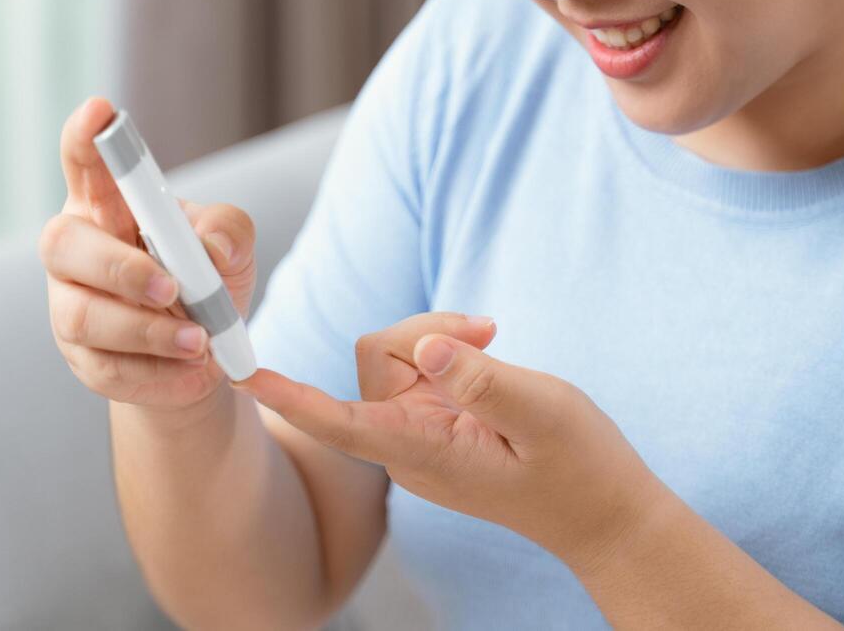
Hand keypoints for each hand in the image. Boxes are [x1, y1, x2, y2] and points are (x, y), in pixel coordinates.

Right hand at [40, 95, 258, 411]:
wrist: (202, 358)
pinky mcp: (82, 360)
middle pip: (63, 244)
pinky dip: (157, 374)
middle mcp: (75, 251)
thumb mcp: (231, 248)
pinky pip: (107, 369)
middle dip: (119, 267)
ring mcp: (69, 306)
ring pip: (84, 316)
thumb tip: (209, 248)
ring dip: (148, 331)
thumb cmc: (206, 282)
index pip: (84, 164)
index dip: (85, 139)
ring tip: (201, 342)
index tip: (100, 111)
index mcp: (106, 206)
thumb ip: (227, 231)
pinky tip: (194, 373)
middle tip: (172, 287)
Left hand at [232, 312, 663, 566]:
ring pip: (397, 355)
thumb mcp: (541, 411)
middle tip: (490, 330)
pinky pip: (419, 367)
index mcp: (421, 450)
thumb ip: (480, 378)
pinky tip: (488, 356)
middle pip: (376, 357)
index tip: (239, 373)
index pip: (337, 419)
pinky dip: (451, 350)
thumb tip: (426, 345)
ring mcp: (418, 435)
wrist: (603, 514)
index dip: (288, 394)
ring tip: (495, 344)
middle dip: (425, 329)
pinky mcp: (435, 423)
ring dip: (442, 336)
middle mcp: (407, 444)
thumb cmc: (580, 468)